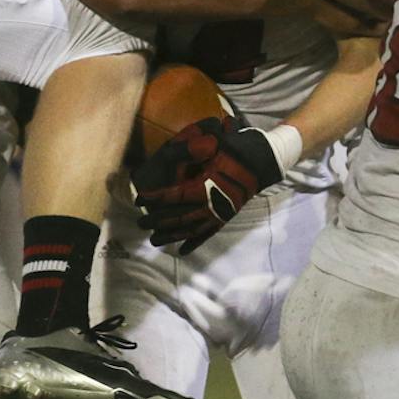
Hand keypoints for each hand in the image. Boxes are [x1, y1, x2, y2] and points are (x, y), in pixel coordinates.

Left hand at [132, 116, 285, 252]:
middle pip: (178, 217)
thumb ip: (189, 151)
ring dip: (171, 236)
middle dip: (157, 221)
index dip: (155, 198)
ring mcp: (218, 214)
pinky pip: (207, 234)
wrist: (257, 162)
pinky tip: (182, 252)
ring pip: (190, 230)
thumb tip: (168, 153)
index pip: (173, 195)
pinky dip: (194, 243)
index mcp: (204, 187)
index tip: (140, 199)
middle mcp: (210, 205)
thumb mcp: (210, 146)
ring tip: (154, 241)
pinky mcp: (224, 218)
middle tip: (140, 223)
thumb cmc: (231, 152)